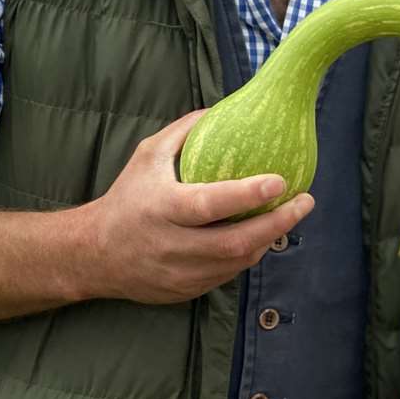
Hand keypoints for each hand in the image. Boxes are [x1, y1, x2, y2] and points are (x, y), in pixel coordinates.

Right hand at [75, 111, 314, 304]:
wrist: (94, 255)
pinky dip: (250, 254)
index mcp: (162, 208)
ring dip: (270, 238)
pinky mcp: (187, 291)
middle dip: (278, 223)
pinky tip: (264, 234)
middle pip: (235, 242)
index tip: (280, 180)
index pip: (210, 204)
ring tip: (291, 214)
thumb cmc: (128, 196)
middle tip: (305, 201)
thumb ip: (185, 131)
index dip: (247, 194)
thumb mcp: (148, 155)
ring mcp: (180, 274)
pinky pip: (229, 274)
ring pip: (238, 262)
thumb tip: (226, 107)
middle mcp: (172, 245)